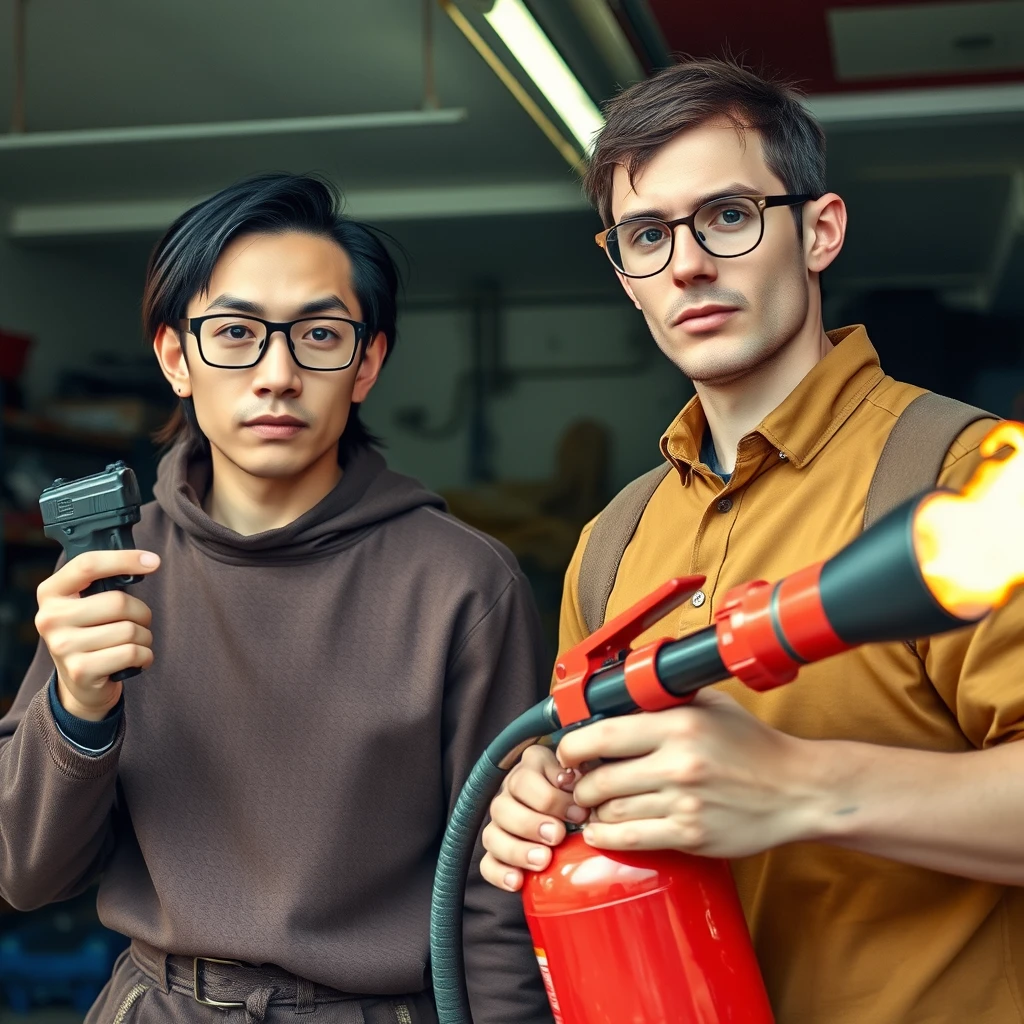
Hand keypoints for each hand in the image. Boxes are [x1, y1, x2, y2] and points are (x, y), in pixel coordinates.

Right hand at [34, 551, 160, 721]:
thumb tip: (146, 561)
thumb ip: (103, 582)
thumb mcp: (85, 604)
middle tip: (139, 622)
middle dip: (142, 613)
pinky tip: (137, 659)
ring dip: (145, 637)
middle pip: (118, 602)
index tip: (153, 561)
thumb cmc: (91, 633)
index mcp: (51, 593)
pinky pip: (132, 653)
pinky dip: (145, 656)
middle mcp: (50, 618)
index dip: (124, 559)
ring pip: (130, 630)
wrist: (80, 683)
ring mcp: (63, 646)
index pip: (88, 565)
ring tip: (134, 643)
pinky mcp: (80, 671)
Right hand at [480, 744, 588, 890]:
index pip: (525, 779)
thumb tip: (577, 782)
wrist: (580, 811)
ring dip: (517, 850)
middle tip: (557, 836)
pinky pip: (487, 863)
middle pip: (502, 807)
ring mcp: (500, 823)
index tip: (578, 814)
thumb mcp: (584, 775)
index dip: (550, 799)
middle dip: (530, 824)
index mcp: (530, 768)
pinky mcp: (498, 851)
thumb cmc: (584, 790)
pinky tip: (517, 882)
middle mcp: (509, 792)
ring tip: (543, 861)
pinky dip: (500, 873)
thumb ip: (580, 776)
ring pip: (491, 835)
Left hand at [557, 689, 825, 857]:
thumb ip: (663, 701)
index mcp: (679, 725)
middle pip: (599, 779)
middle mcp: (678, 764)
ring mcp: (684, 803)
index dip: (572, 747)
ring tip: (591, 806)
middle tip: (576, 783)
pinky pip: (631, 839)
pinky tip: (602, 831)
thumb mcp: (710, 705)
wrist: (796, 790)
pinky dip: (607, 837)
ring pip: (611, 812)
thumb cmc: (752, 746)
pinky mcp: (690, 835)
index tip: (566, 751)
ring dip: (592, 812)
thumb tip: (614, 697)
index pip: (603, 735)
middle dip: (579, 784)